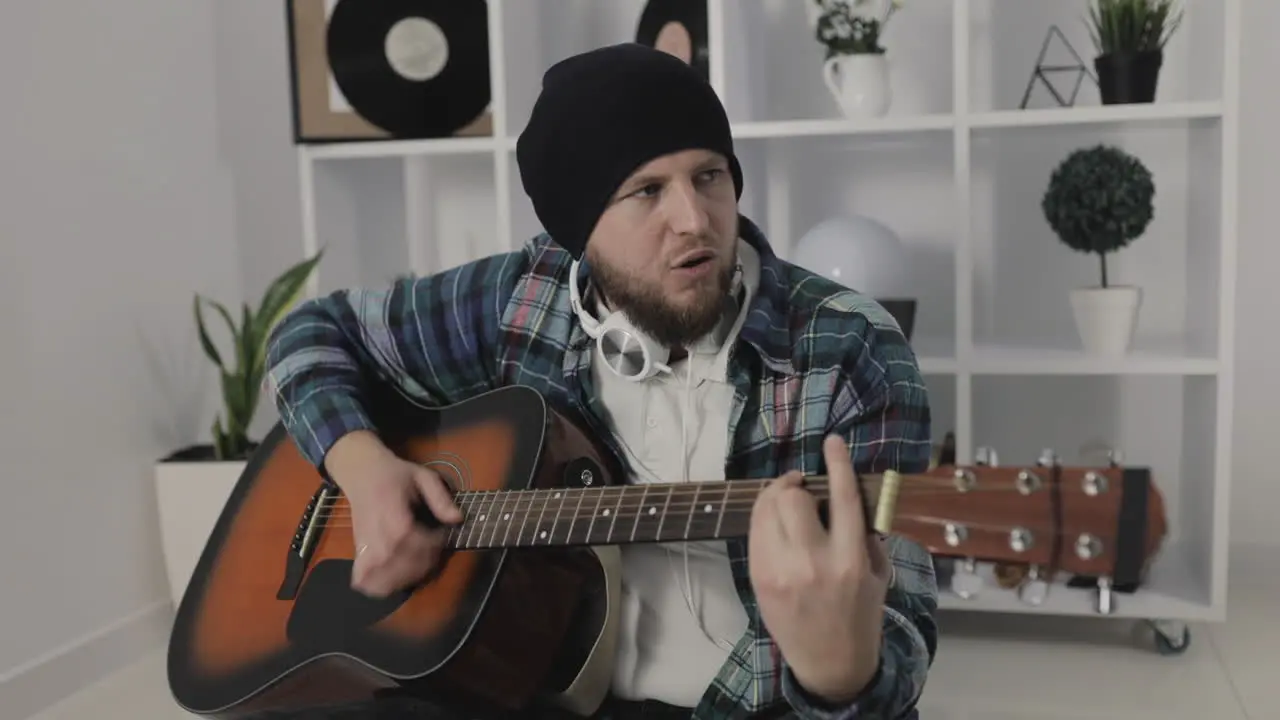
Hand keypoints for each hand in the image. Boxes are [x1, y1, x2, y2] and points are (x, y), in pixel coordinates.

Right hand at [324, 431, 462, 596]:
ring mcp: (366, 549)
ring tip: (419, 561)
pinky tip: (396, 578)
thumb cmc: (395, 475)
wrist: (362, 474)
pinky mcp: (359, 554)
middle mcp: (379, 538)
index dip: (435, 545)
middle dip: (427, 562)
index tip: (442, 534)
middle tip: (433, 546)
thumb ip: (441, 498)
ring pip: (388, 579)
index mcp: (395, 518)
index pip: (417, 544)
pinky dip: (381, 585)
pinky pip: (366, 581)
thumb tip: (458, 519)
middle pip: (405, 565)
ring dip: (409, 576)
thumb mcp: (423, 477)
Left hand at [748, 434, 891, 704]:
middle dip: (796, 485)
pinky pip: (755, 532)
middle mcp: (813, 562)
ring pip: (766, 510)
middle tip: (803, 487)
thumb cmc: (860, 615)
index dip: (837, 463)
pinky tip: (776, 525)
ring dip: (776, 497)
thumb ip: (864, 534)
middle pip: (792, 498)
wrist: (831, 664)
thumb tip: (844, 495)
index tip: (832, 441)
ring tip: (787, 501)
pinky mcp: (759, 578)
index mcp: (850, 560)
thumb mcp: (877, 575)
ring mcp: (780, 570)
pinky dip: (765, 519)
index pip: (843, 498)